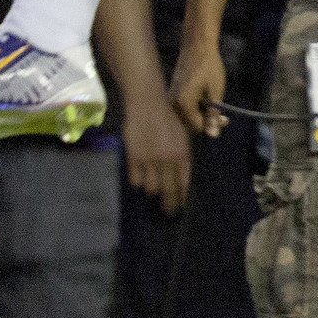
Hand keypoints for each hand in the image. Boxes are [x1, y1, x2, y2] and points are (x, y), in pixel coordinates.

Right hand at [124, 92, 192, 213]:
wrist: (147, 103)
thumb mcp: (183, 135)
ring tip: (153, 191)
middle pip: (168, 191)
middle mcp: (167, 160)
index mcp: (182, 154)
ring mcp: (150, 159)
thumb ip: (182, 156)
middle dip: (169, 205)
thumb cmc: (168, 117)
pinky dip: (138, 181)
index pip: (183, 184)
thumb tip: (181, 179)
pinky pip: (136, 179)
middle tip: (169, 213)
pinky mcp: (134, 157)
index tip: (180, 206)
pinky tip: (140, 179)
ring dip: (152, 189)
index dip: (182, 197)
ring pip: (151, 187)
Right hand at [168, 35, 228, 136]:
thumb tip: (213, 136)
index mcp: (183, 103)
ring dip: (202, 113)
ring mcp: (171, 96)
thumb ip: (213, 114)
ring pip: (187, 116)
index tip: (225, 118)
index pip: (197, 127)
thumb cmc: (209, 66)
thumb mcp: (216, 91)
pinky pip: (184, 107)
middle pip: (190, 123)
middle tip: (223, 114)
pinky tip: (205, 97)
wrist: (197, 45)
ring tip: (214, 103)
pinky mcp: (173, 91)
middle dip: (207, 120)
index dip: (212, 125)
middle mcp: (173, 102)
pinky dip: (195, 106)